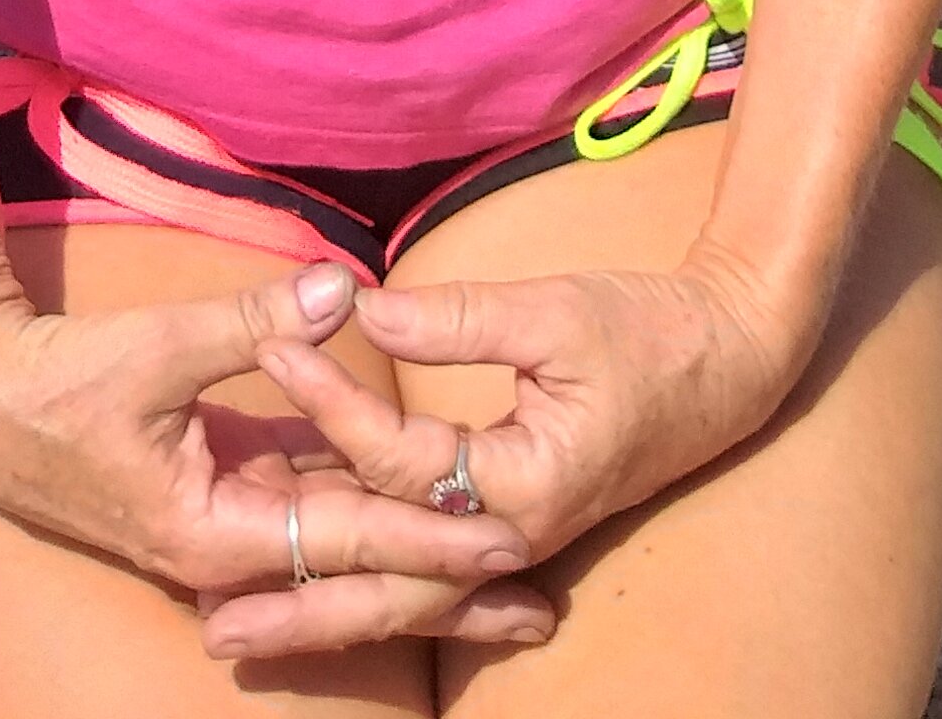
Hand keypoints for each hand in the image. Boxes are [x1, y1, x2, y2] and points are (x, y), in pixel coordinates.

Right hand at [0, 261, 552, 649]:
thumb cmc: (58, 383)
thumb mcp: (154, 346)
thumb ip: (250, 321)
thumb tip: (342, 288)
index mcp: (214, 533)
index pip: (346, 539)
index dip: (428, 538)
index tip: (504, 540)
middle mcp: (230, 555)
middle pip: (357, 584)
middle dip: (446, 598)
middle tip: (539, 607)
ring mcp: (229, 538)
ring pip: (341, 564)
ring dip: (419, 575)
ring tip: (507, 591)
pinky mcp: (225, 508)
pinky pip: (312, 529)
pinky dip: (370, 534)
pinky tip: (425, 532)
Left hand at [200, 249, 806, 667]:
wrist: (727, 362)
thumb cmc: (647, 330)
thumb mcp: (553, 311)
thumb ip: (455, 319)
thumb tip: (363, 309)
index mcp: (523, 486)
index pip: (400, 458)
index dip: (332, 398)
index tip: (269, 345)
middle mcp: (510, 533)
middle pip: (389, 584)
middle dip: (302, 605)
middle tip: (214, 621)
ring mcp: (510, 540)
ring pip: (403, 596)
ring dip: (323, 614)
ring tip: (237, 632)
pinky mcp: (508, 526)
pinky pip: (426, 572)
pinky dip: (368, 586)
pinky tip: (315, 596)